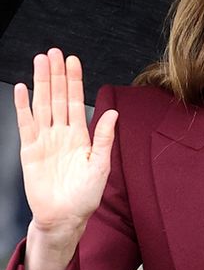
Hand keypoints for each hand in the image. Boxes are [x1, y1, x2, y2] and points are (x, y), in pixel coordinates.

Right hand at [15, 49, 116, 236]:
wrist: (65, 217)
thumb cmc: (85, 195)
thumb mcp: (101, 166)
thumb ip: (105, 138)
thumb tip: (113, 113)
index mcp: (80, 136)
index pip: (77, 102)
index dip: (74, 81)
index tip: (73, 61)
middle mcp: (62, 134)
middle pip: (58, 98)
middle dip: (56, 75)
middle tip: (54, 52)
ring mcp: (44, 140)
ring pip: (42, 105)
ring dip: (41, 84)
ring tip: (40, 62)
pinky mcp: (30, 151)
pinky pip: (26, 124)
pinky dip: (23, 107)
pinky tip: (23, 90)